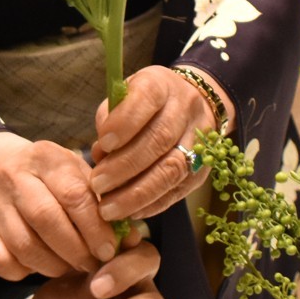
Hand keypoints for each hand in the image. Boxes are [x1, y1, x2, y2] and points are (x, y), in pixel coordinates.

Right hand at [0, 130, 124, 281]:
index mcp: (47, 158)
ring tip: (71, 269)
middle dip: (76, 250)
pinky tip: (39, 269)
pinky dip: (22, 272)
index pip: (73, 194)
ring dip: (53, 265)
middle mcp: (16, 176)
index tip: (109, 250)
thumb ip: (106, 201)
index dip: (94, 227)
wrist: (6, 170)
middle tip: (93, 266)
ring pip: (24, 244)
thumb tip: (134, 236)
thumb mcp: (82, 175)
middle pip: (46, 218)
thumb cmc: (59, 179)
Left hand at [90, 65, 233, 224]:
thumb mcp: (125, 96)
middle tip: (97, 184)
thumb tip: (99, 155)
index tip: (102, 143)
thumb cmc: (145, 104)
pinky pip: (177, 191)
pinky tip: (129, 213)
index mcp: (161, 85)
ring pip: (171, 170)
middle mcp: (185, 111)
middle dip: (125, 166)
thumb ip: (109, 119)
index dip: (125, 122)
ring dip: (137, 194)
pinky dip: (151, 205)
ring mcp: (199, 142)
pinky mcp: (202, 170)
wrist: (195, 106)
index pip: (147, 99)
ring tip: (108, 208)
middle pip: (159, 140)